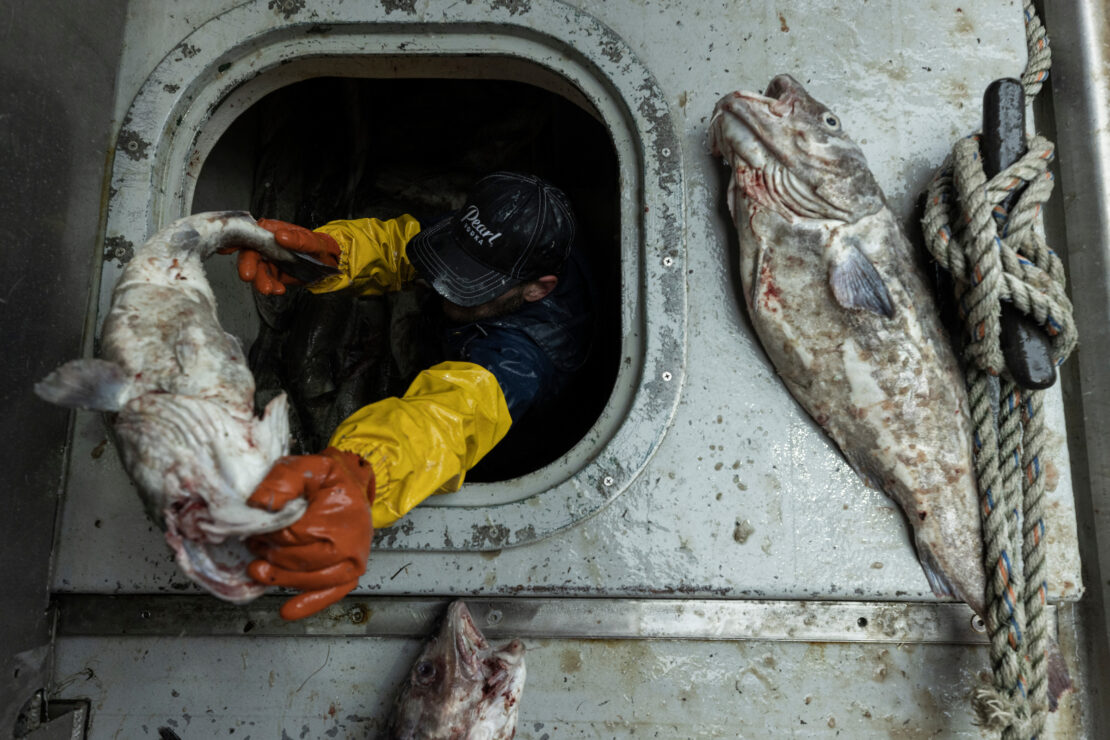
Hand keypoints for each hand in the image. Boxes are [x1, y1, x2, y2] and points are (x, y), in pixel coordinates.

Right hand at [220, 218, 341, 295]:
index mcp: (271, 230)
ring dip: (260, 281)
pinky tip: (279, 290)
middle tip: (248, 276)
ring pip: (257, 270)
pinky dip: (271, 287)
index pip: (249, 232)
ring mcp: (268, 259)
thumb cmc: (318, 246)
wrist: (327, 263)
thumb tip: (281, 235)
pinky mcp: (272, 273)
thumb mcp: (312, 242)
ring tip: (269, 289)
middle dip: (247, 266)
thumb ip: (297, 239)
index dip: (235, 239)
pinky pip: (267, 281)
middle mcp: (265, 244)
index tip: (226, 247)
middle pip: (249, 254)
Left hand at [245, 447, 373, 619]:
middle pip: (297, 560)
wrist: (355, 487)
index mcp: (341, 515)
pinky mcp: (350, 574)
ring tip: (258, 568)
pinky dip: (308, 604)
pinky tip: (289, 610)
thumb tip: (259, 504)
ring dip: (279, 577)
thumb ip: (282, 480)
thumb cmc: (331, 479)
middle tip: (255, 543)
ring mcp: (352, 562)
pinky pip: (329, 594)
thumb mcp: (307, 467)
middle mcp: (351, 543)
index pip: (292, 535)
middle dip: (270, 554)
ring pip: (307, 579)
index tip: (258, 528)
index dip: (269, 534)